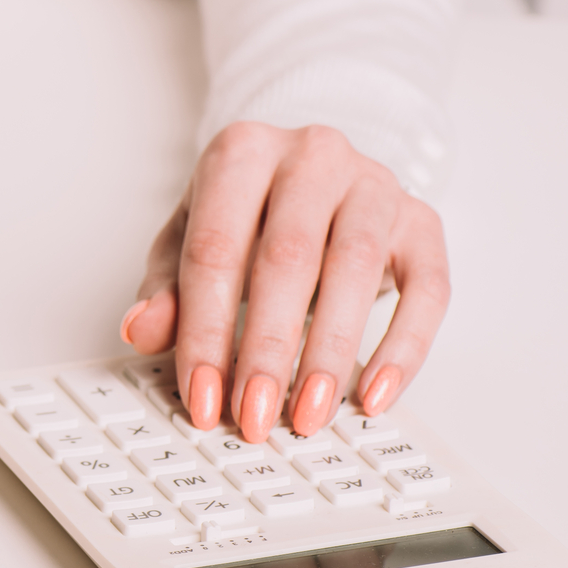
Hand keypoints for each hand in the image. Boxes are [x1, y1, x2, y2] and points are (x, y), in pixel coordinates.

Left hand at [120, 122, 449, 443]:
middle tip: (254, 414)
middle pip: (286, 259)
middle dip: (266, 349)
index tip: (202, 395)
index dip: (204, 331)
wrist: (314, 174)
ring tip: (309, 414)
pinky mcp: (421, 220)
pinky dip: (404, 347)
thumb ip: (165, 287)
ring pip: (355, 268)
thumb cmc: (245, 213)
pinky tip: (375, 394)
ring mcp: (373, 183)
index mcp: (242, 152)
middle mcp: (311, 155)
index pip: (215, 250)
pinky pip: (426, 287)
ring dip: (330, 352)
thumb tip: (141, 330)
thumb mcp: (189, 238)